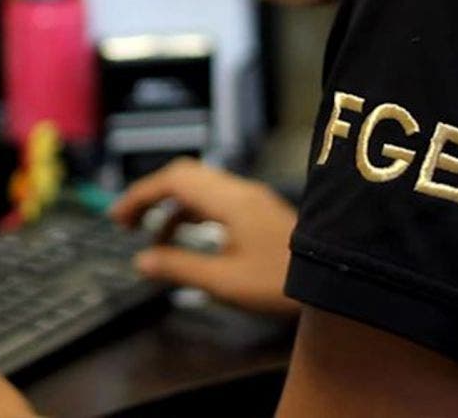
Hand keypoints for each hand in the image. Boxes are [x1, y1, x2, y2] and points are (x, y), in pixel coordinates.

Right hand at [111, 159, 299, 316]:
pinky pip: (214, 199)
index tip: (118, 218)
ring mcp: (251, 198)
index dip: (139, 196)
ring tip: (156, 240)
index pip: (172, 181)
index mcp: (228, 202)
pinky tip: (188, 239)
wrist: (339, 277)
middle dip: (151, 195)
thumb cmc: (286, 281)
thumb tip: (143, 261)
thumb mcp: (224, 281)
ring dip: (171, 207)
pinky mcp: (258, 210)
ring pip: (198, 187)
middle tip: (129, 222)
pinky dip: (191, 213)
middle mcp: (239, 191)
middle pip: (183, 176)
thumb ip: (180, 268)